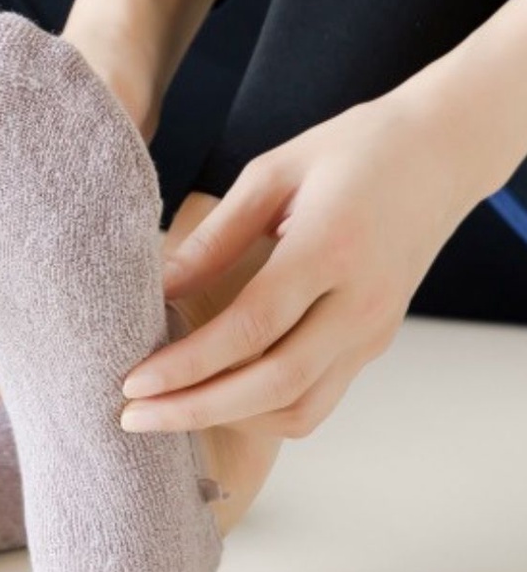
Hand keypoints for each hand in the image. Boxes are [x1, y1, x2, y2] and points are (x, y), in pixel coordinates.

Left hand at [120, 93, 476, 437]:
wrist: (439, 155)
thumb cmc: (350, 151)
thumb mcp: (272, 173)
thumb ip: (215, 237)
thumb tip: (159, 287)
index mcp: (332, 248)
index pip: (250, 328)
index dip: (187, 364)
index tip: (132, 383)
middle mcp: (361, 302)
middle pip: (274, 384)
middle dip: (195, 410)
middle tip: (133, 417)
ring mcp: (374, 331)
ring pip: (300, 409)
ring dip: (228, 420)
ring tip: (167, 410)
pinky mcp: (375, 344)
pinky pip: (318, 400)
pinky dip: (264, 412)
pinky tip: (218, 396)